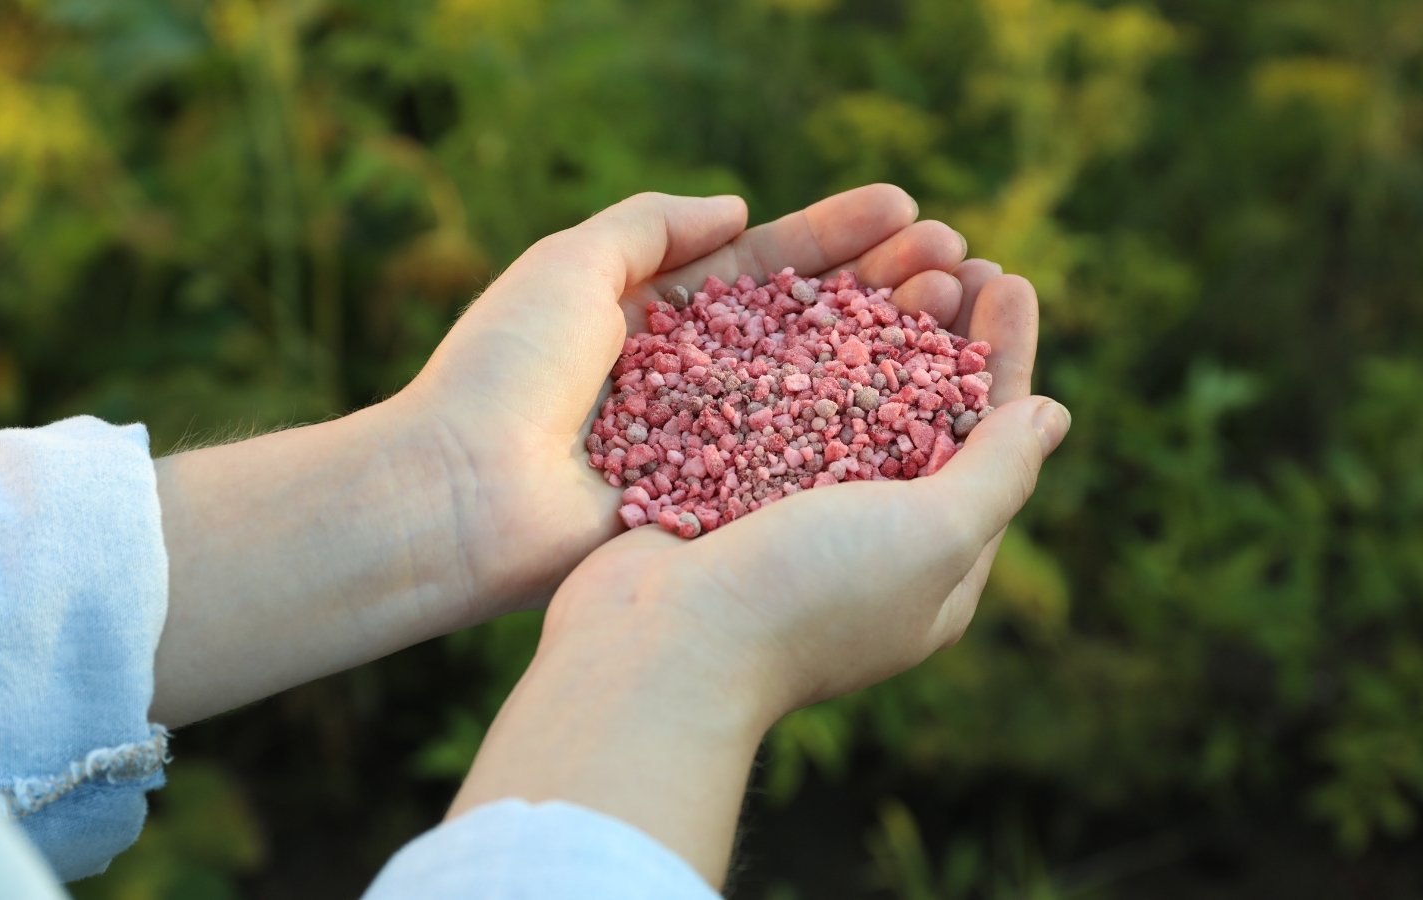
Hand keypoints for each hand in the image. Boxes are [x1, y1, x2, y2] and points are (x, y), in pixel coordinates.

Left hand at [397, 186, 972, 616]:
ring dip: (894, 347)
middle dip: (886, 286)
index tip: (908, 208)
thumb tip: (740, 209)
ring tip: (960, 305)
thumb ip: (651, 225)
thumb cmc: (506, 370)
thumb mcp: (570, 264)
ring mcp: (718, 447)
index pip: (769, 266)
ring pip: (825, 389)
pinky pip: (807, 464)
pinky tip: (930, 396)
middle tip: (958, 259)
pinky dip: (868, 430)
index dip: (839, 237)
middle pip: (813, 325)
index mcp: (663, 319)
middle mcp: (702, 382)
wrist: (462, 495)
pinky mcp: (725, 507)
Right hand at [446, 263, 1068, 885]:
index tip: (1008, 280)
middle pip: (918, 411)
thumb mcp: (933, 538)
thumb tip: (1052, 414)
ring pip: (845, 395)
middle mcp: (865, 539)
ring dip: (870, 320)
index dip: (1004, 358)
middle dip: (939, 328)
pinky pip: (773, 402)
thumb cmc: (807, 598)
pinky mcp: (725, 488)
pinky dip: (795, 342)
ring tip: (884, 250)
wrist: (657, 648)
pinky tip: (801, 284)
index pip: (989, 444)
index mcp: (931, 566)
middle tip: (946, 251)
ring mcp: (789, 514)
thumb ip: (998, 473)